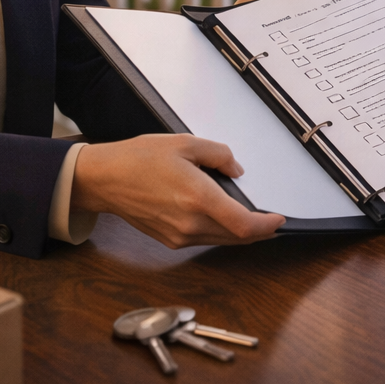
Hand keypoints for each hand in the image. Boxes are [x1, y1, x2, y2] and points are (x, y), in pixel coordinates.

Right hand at [71, 134, 284, 247]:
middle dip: (259, 230)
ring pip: (222, 241)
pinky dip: (220, 231)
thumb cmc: (139, 158)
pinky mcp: (170, 241)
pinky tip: (220, 215)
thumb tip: (237, 171)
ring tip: (248, 214)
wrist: (105, 179)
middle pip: (238, 238)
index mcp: (198, 197)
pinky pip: (204, 240)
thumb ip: (219, 155)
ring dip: (239, 232)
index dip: (268, 226)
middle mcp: (190, 223)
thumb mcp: (185, 143)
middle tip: (270, 218)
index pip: (245, 225)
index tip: (279, 219)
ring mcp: (179, 236)